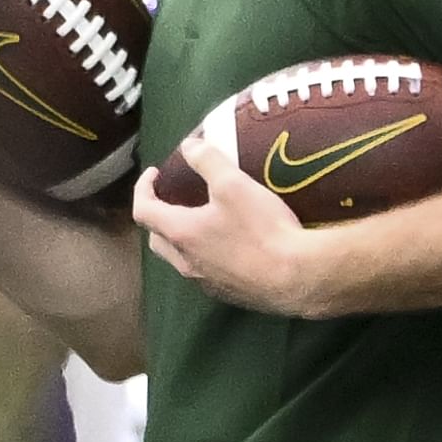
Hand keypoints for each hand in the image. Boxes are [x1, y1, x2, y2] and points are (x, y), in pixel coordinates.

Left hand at [133, 147, 328, 316]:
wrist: (299, 277)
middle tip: (175, 199)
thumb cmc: (262, 229)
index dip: (142, 188)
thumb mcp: (234, 184)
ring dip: (182, 239)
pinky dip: (205, 256)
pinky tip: (230, 247)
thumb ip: (207, 160)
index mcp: (181, 233)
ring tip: (203, 221)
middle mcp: (186, 263)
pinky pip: (205, 273)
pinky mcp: (229, 295)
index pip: (143, 210)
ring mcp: (207, 284)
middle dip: (159, 216)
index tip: (155, 173)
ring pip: (180, 259)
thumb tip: (189, 146)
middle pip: (157, 239)